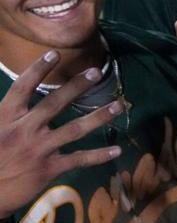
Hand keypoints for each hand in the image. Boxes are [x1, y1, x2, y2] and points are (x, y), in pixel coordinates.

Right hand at [0, 53, 122, 217]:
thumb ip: (3, 112)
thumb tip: (12, 97)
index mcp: (5, 117)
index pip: (23, 87)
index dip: (38, 70)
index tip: (55, 54)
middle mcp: (24, 129)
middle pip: (55, 103)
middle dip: (77, 86)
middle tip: (96, 72)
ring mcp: (39, 149)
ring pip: (74, 129)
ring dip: (99, 117)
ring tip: (119, 106)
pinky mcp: (48, 169)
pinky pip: (79, 159)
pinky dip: (99, 156)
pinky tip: (117, 151)